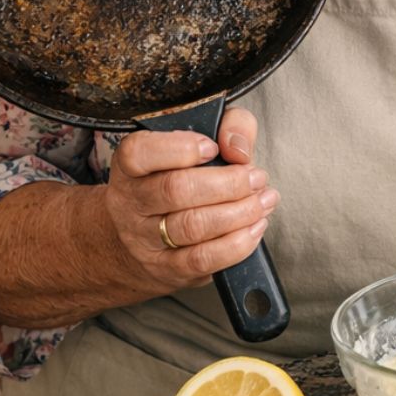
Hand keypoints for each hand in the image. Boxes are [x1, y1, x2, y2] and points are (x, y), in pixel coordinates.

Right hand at [99, 107, 277, 292]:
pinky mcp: (166, 268)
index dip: (180, 148)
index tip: (213, 148)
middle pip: (176, 190)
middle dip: (228, 183)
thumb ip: (228, 127)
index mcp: (132, 166)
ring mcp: (145, 239)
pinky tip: (255, 227)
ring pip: (193, 225)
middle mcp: (131, 202)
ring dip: (240, 212)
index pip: (139, 153)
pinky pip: (203, 259)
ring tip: (263, 201)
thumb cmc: (181, 181)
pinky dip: (237, 243)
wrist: (143, 242)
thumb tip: (238, 146)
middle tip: (256, 178)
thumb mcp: (201, 143)